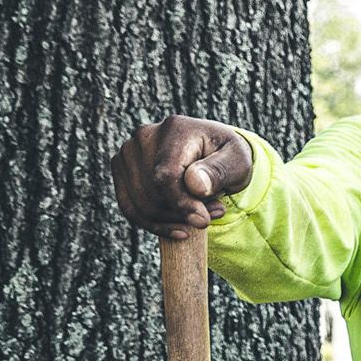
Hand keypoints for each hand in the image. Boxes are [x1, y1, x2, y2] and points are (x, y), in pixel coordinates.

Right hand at [111, 114, 253, 239]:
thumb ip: (219, 171)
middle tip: (214, 213)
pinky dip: (154, 225)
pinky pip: (130, 208)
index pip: (167, 175)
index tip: (202, 221)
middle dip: (183, 213)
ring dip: (172, 220)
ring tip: (204, 216)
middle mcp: (145, 136)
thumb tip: (195, 184)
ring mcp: (128, 152)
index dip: (182, 203)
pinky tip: (180, 230)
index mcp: (175, 129)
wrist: (214, 153)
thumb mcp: (238, 162)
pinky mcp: (121, 169)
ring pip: (141, 205)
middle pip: (152, 193)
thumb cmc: (228, 158)